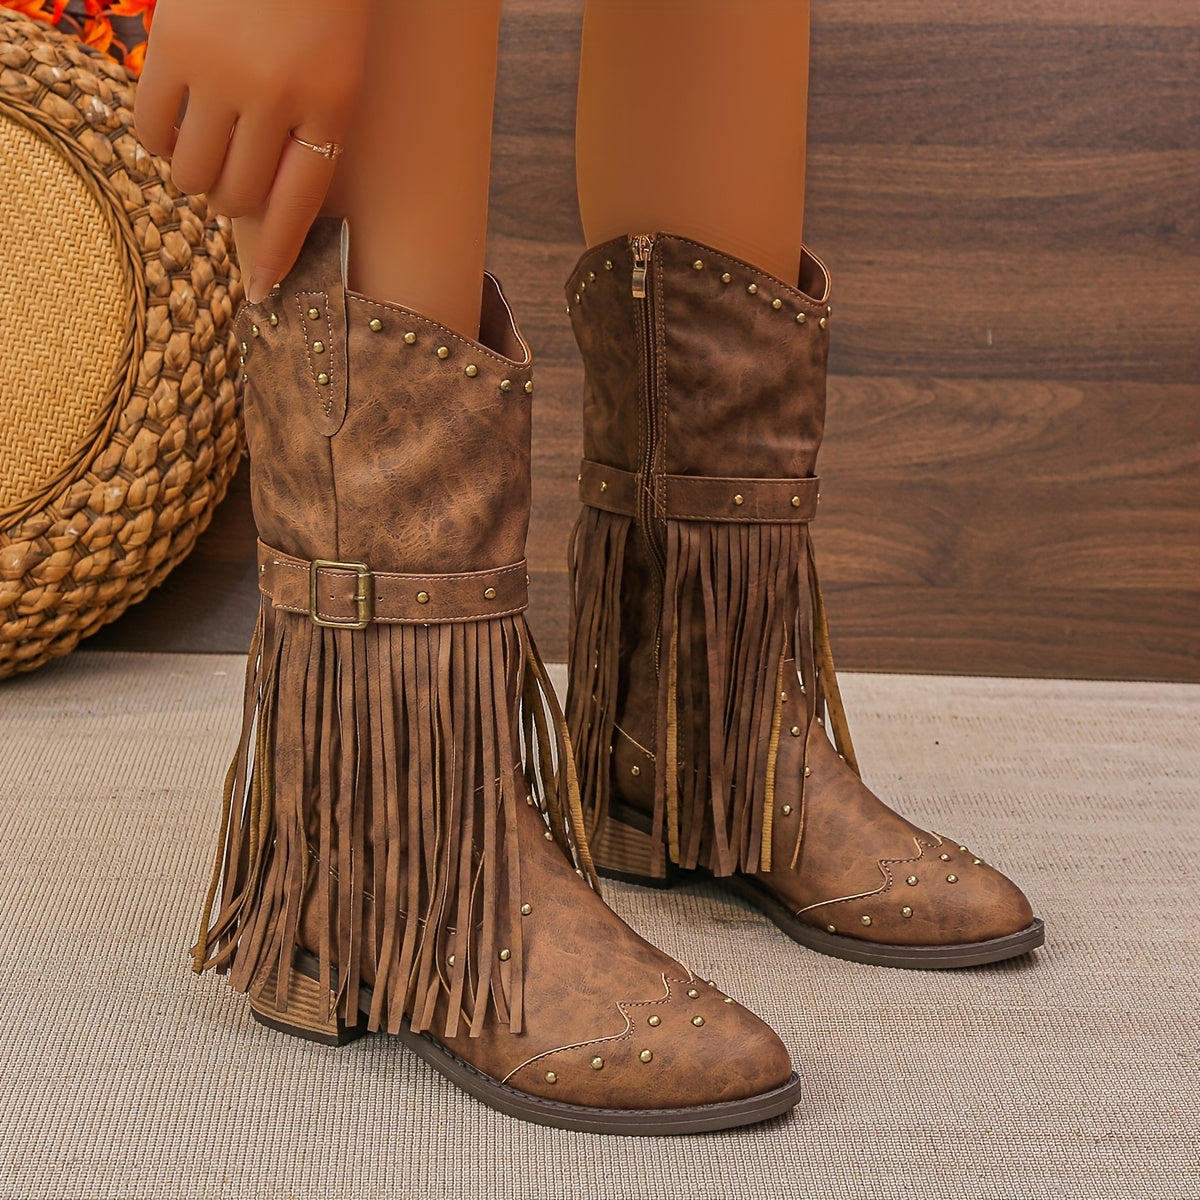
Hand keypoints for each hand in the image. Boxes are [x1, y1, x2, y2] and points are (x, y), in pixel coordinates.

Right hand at [135, 0, 370, 300]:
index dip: (277, 256)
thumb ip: (314, 133)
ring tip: (206, 151)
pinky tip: (175, 128)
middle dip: (233, 202)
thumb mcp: (341, 70)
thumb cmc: (318, 4)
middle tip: (231, 183)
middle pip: (238, 195)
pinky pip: (149, 129)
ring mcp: (221, 71)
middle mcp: (277, 95)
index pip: (300, 205)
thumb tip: (269, 208)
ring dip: (195, 177)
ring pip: (192, 173)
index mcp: (331, 104)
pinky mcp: (172, 46)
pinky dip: (159, 142)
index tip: (262, 292)